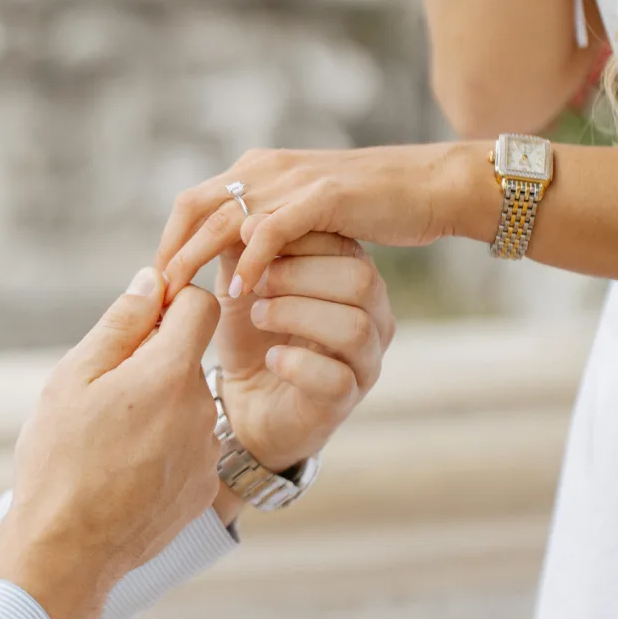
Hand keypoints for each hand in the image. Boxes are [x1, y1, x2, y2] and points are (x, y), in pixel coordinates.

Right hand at [0, 269, 219, 618]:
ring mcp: (209, 451)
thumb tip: (153, 280)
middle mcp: (204, 408)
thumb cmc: (62, 460)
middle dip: (153, 363)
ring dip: (159, 408)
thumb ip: (122, 323)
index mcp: (172, 373)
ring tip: (112, 440)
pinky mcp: (205, 485)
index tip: (141, 321)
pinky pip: (190, 446)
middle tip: (105, 397)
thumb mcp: (75, 377)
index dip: (171, 302)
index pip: (201, 305)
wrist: (68, 553)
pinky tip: (127, 470)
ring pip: (187, 404)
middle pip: (188, 359)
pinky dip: (165, 447)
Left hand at [158, 144, 461, 300]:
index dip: (170, 240)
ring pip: (225, 217)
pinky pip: (273, 230)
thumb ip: (267, 228)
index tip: (155, 282)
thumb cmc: (371, 204)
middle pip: (195, 206)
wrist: (428, 185)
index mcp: (260, 169)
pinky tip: (241, 292)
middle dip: (171, 251)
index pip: (194, 201)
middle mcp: (268, 168)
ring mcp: (294, 181)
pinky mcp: (323, 197)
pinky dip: (251, 260)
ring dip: (197, 258)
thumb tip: (228, 254)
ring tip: (178, 296)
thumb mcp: (306, 214)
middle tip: (152, 295)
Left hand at [212, 220, 394, 513]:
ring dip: (295, 313)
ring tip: (258, 315)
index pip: (345, 245)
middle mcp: (372, 317)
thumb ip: (249, 252)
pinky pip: (335, 378)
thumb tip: (246, 215)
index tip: (251, 242)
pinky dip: (296, 362)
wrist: (247, 403)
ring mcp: (365, 361)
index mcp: (353, 280)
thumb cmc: (252, 336)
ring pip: (353, 326)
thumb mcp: (246, 286)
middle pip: (361, 278)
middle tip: (255, 284)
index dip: (297, 239)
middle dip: (298, 274)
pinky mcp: (346, 400)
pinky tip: (271, 357)